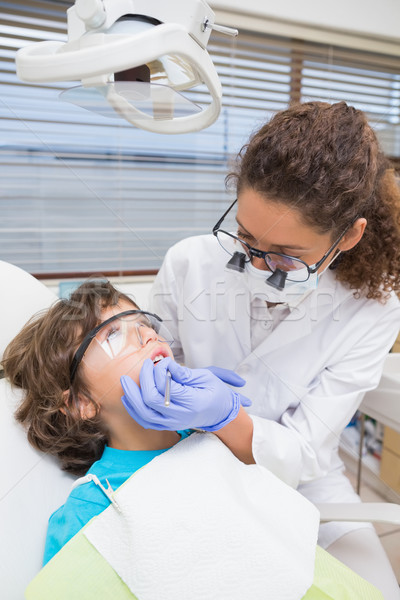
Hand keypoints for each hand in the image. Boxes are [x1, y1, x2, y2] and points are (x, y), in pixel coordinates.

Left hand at [120, 358, 250, 431]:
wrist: (220, 414)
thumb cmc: (215, 394)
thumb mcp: (206, 378)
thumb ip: (184, 373)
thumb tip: (167, 365)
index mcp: (193, 403)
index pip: (166, 387)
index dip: (160, 371)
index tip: (163, 361)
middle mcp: (180, 416)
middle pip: (151, 400)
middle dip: (143, 380)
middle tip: (145, 365)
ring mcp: (172, 423)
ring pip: (144, 414)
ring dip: (132, 396)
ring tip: (125, 381)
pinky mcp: (166, 425)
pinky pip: (145, 421)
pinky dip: (133, 409)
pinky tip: (128, 397)